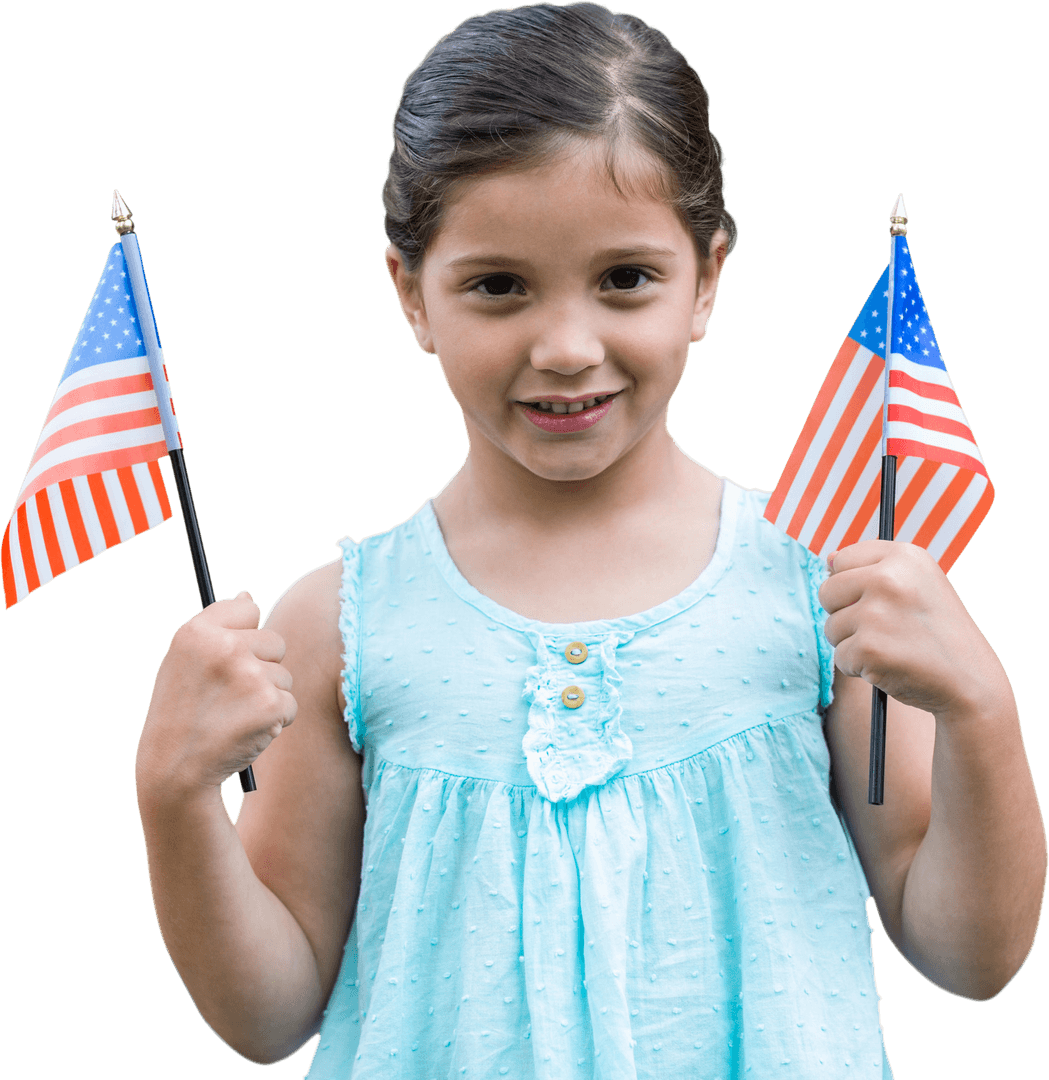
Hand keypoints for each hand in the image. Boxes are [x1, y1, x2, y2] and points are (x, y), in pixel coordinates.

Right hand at [136, 591, 297, 794]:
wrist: (175, 769)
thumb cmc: (180, 712)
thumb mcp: (183, 661)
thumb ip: (217, 627)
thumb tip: (249, 596)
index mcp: (197, 631)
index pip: (248, 608)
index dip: (243, 634)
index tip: (228, 657)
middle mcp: (224, 648)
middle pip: (275, 641)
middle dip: (263, 666)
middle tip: (231, 694)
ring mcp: (250, 675)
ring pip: (284, 675)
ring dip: (268, 696)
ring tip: (234, 715)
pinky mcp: (270, 704)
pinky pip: (290, 703)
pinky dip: (276, 719)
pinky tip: (247, 730)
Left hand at [818, 541, 1007, 721]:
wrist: (971, 681)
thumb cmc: (938, 632)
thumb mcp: (920, 584)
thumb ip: (875, 568)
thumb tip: (829, 559)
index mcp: (905, 556)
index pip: (841, 560)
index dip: (852, 585)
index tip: (879, 600)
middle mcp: (888, 578)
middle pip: (827, 592)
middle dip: (844, 614)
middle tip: (882, 628)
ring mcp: (876, 613)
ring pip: (831, 627)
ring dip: (853, 643)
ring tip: (891, 647)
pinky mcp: (868, 648)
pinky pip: (840, 657)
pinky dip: (859, 667)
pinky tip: (890, 665)